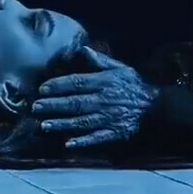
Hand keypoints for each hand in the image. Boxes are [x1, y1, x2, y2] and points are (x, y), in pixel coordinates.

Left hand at [31, 48, 157, 149]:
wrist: (156, 107)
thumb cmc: (134, 86)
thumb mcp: (120, 68)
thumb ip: (100, 61)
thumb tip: (82, 49)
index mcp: (104, 82)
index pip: (77, 82)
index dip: (59, 85)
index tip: (42, 88)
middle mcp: (104, 100)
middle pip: (75, 103)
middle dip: (54, 105)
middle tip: (35, 107)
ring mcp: (109, 118)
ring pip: (82, 121)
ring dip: (62, 124)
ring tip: (44, 125)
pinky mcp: (114, 133)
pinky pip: (97, 138)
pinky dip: (83, 142)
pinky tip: (68, 144)